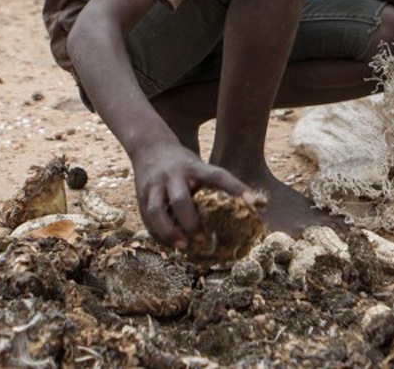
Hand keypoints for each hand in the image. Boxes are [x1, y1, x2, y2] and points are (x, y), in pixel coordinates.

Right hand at [130, 142, 259, 249]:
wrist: (149, 147)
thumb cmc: (184, 163)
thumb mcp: (199, 166)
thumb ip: (215, 185)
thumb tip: (252, 206)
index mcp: (193, 166)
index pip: (217, 176)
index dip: (236, 188)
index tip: (253, 203)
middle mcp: (172, 175)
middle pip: (180, 200)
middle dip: (191, 222)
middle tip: (203, 239)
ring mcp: (154, 186)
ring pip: (157, 212)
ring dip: (170, 232)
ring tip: (183, 247)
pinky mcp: (141, 197)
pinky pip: (147, 220)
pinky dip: (158, 235)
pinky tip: (170, 244)